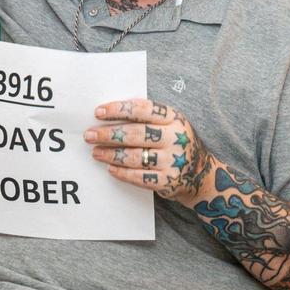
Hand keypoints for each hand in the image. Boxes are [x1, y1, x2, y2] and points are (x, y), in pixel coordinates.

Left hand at [85, 99, 212, 206]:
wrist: (200, 174)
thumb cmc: (174, 143)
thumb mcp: (169, 124)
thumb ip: (146, 118)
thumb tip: (108, 115)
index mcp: (174, 118)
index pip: (141, 109)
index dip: (117, 110)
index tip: (97, 112)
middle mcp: (175, 138)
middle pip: (135, 133)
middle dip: (108, 134)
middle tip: (89, 136)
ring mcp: (173, 160)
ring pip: (135, 156)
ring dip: (111, 154)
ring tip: (96, 153)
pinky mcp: (168, 180)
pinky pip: (139, 177)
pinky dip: (122, 173)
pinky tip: (111, 169)